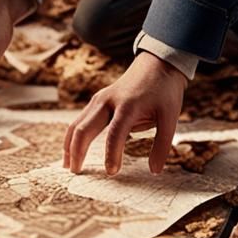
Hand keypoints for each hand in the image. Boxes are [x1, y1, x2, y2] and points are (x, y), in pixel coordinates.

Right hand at [63, 51, 185, 175]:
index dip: (111, 154)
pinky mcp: (97, 100)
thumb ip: (162, 145)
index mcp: (128, 105)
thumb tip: (154, 170)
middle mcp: (108, 101)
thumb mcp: (171, 117)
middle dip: (77, 151)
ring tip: (67, 166)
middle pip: (84, 128)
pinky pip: (80, 120)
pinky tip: (71, 149)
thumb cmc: (164, 91)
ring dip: (69, 144)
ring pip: (77, 123)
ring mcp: (100, 99)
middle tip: (76, 173)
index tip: (112, 173)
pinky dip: (73, 136)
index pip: (115, 134)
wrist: (157, 64)